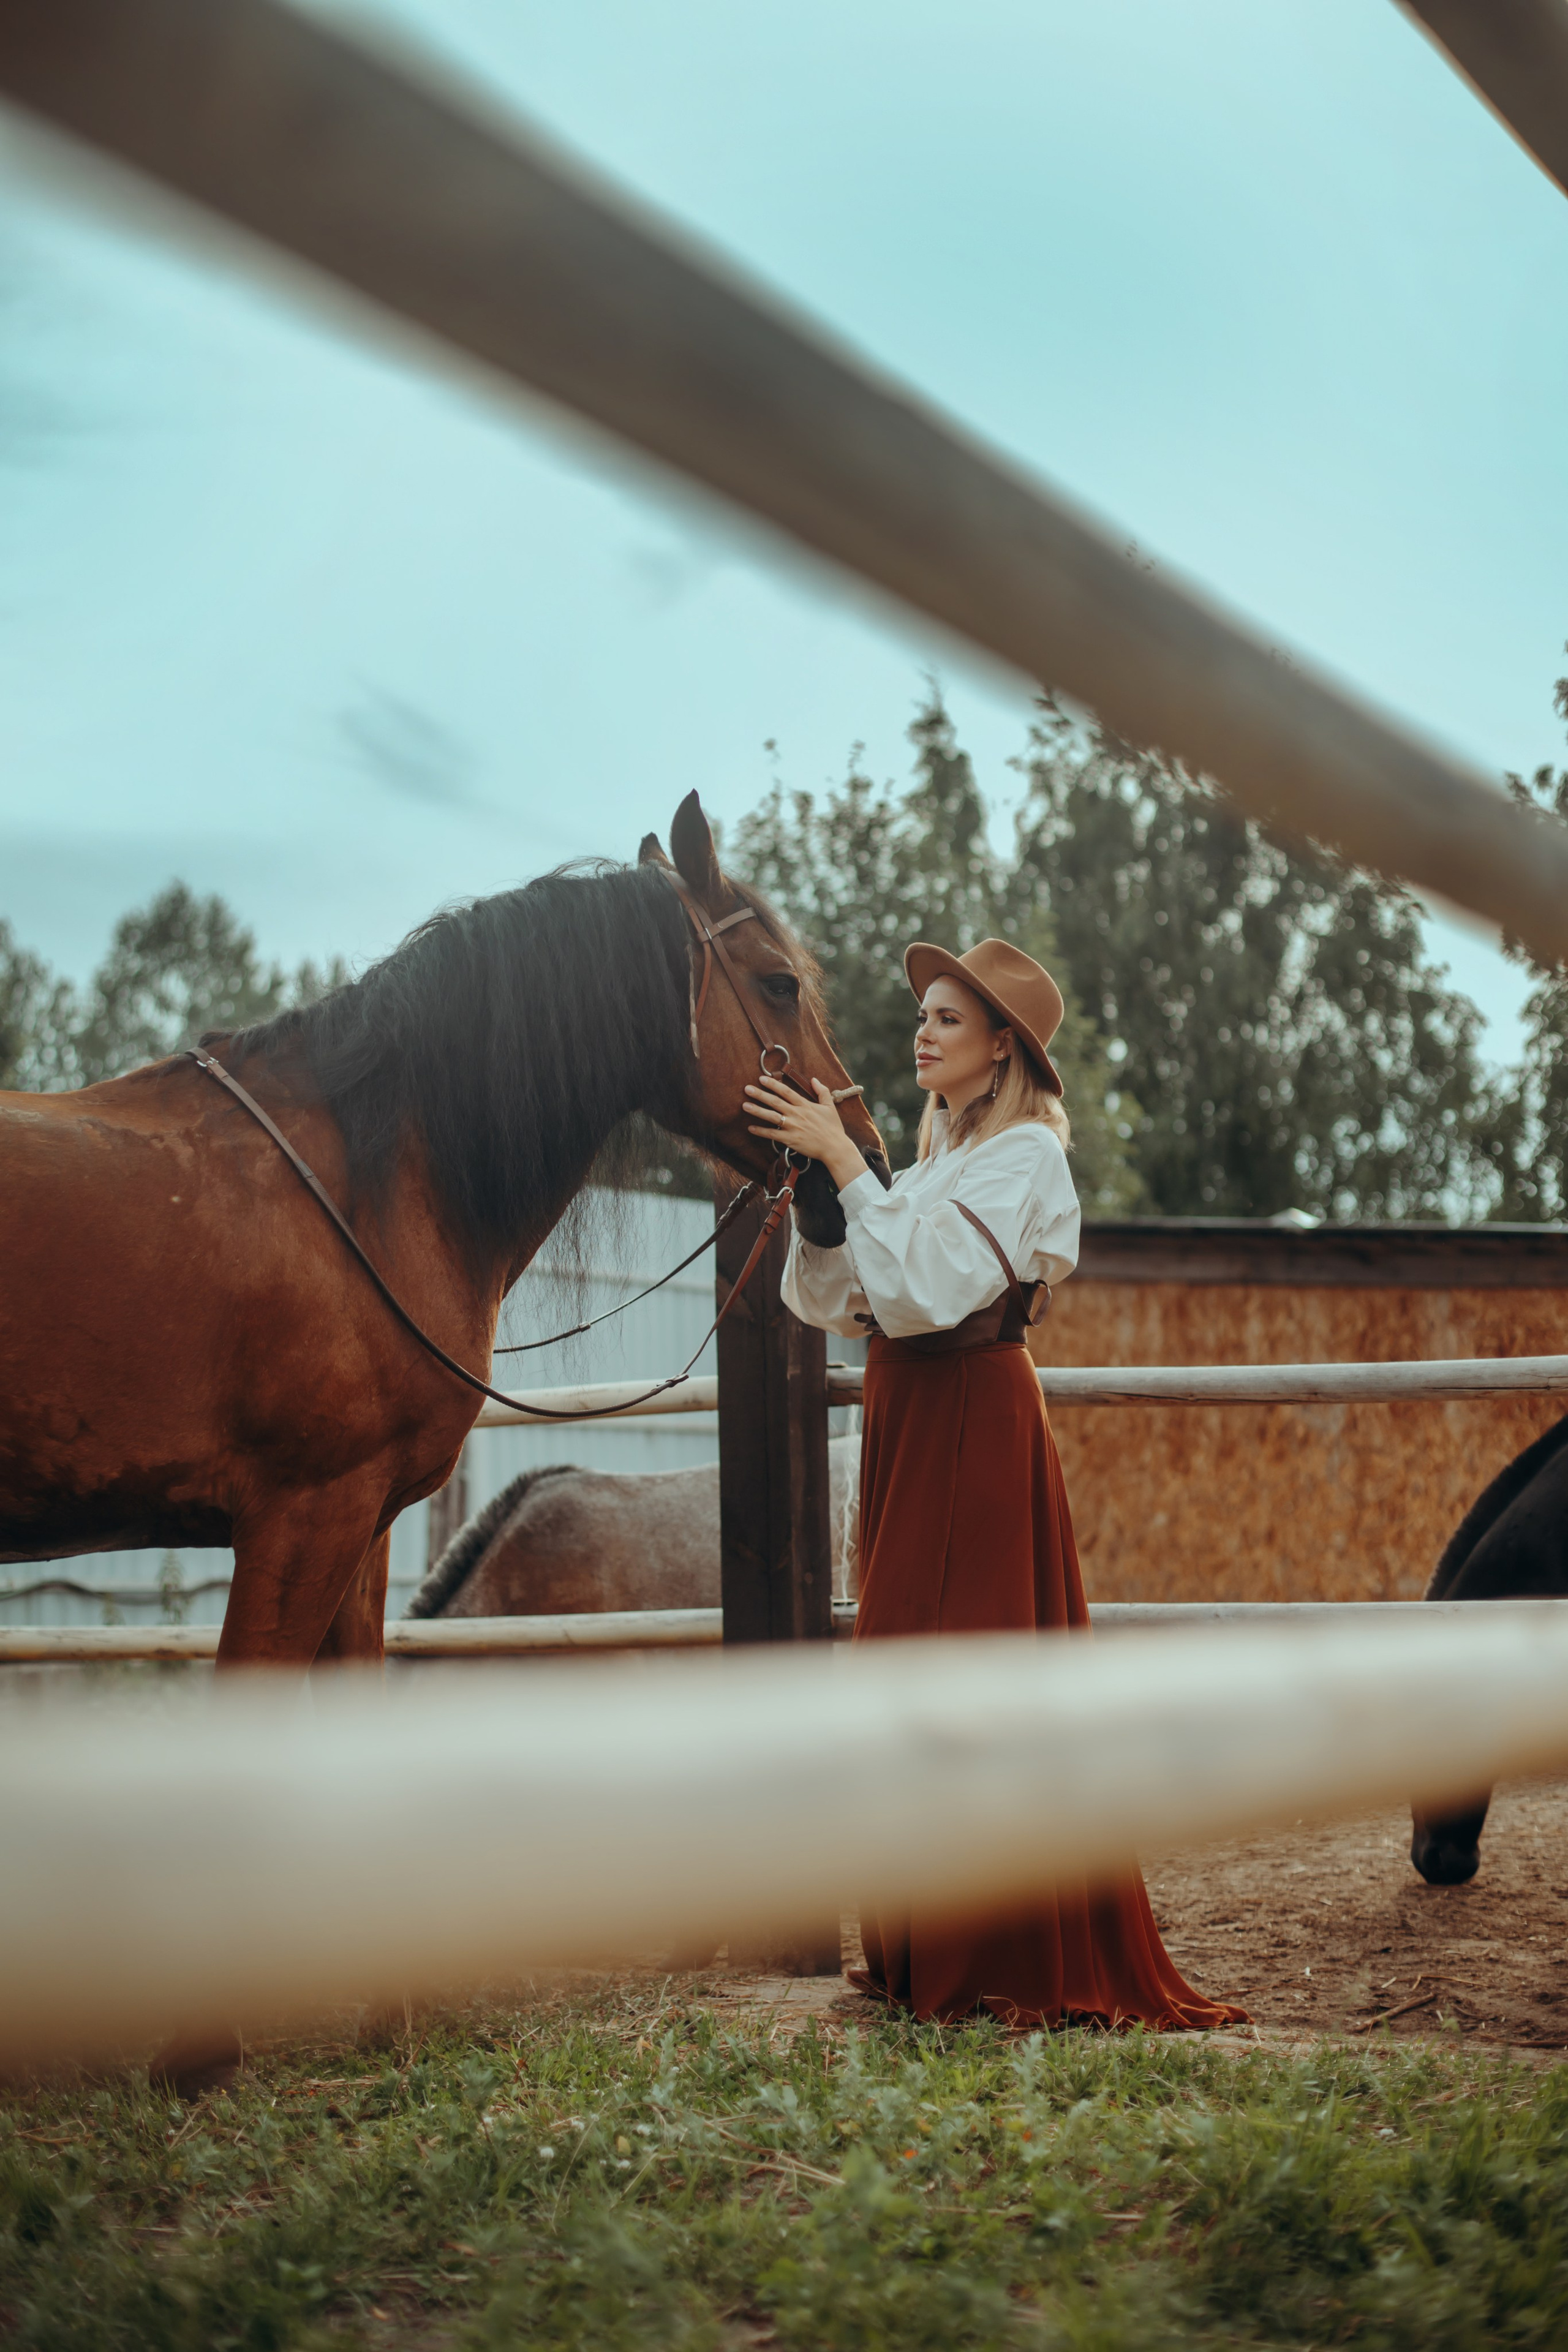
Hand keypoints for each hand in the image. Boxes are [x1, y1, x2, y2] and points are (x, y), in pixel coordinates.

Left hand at [745, 1074, 867, 1191]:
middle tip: (747, 1088)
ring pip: (771, 1116)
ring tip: (744, 1105)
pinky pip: (772, 1134)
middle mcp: (797, 1114)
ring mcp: (792, 1127)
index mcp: (805, 1105)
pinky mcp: (790, 1139)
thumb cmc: (833, 1128)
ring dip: (757, 1110)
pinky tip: (751, 1128)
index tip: (762, 1078)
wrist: (834, 1147)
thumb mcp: (830, 1106)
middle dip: (760, 1094)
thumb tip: (814, 1079)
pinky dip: (761, 1131)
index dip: (773, 1084)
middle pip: (775, 1102)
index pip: (786, 1091)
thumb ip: (822, 1091)